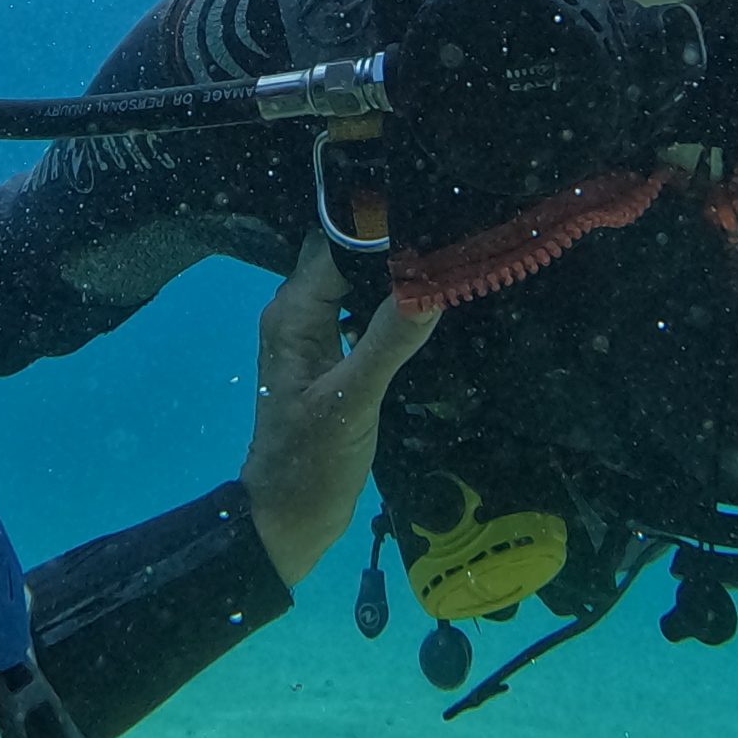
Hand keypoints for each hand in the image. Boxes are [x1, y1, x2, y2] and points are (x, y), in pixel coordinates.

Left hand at [241, 231, 439, 588]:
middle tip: (450, 237)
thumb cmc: (311, 463)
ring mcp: (313, 336)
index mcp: (293, 314)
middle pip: (345, 256)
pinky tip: (425, 307)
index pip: (336, 244)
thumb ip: (388, 343)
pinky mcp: (332, 358)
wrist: (288, 520)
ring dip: (392, 275)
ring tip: (447, 263)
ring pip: (354, 283)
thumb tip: (430, 286)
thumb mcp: (353, 402)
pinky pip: (358, 312)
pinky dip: (388, 306)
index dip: (380, 228)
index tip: (433, 218)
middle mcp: (298, 314)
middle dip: (391, 245)